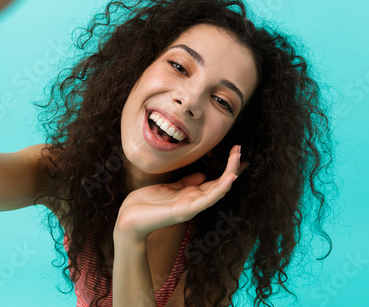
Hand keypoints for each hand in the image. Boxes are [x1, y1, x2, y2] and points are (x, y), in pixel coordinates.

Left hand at [114, 145, 246, 240]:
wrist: (128, 219)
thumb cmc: (145, 204)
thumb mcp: (168, 188)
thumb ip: (185, 183)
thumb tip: (202, 175)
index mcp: (191, 196)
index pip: (216, 181)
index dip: (228, 168)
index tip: (236, 152)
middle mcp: (195, 202)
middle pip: (221, 184)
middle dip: (232, 166)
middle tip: (240, 149)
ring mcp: (192, 207)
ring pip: (219, 189)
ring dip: (231, 172)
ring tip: (238, 157)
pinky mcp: (185, 210)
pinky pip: (208, 198)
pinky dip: (221, 187)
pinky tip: (230, 176)